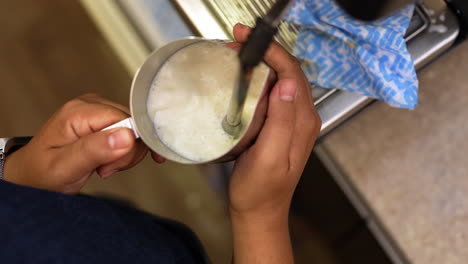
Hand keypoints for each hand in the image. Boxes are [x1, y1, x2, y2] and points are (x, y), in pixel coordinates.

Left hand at [3, 94, 148, 193]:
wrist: (30, 175)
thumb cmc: (41, 173)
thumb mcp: (64, 168)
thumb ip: (94, 150)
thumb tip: (126, 136)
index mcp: (78, 112)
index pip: (126, 121)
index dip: (128, 146)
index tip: (113, 165)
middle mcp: (89, 105)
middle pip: (132, 124)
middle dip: (127, 152)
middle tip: (105, 167)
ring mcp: (96, 111)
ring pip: (133, 129)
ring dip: (126, 154)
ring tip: (103, 165)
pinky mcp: (102, 119)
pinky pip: (128, 132)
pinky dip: (125, 151)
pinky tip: (109, 159)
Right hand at [229, 24, 321, 263]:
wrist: (259, 211)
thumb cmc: (260, 190)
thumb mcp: (269, 157)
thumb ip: (281, 121)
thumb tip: (287, 85)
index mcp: (302, 122)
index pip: (292, 73)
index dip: (271, 51)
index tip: (246, 39)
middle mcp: (303, 118)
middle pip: (289, 71)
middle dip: (265, 51)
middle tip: (237, 42)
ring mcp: (293, 121)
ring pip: (282, 79)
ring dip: (262, 62)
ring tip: (238, 53)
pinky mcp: (281, 125)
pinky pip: (275, 93)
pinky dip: (260, 78)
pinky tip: (244, 77)